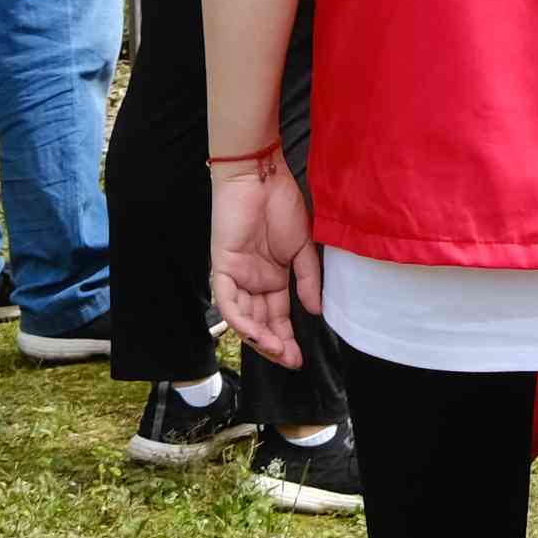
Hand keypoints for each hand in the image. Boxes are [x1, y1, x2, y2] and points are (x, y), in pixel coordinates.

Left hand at [208, 164, 320, 368]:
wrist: (261, 177)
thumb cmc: (282, 205)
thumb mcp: (303, 247)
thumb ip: (308, 279)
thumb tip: (316, 310)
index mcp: (272, 279)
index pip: (278, 317)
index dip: (287, 338)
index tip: (300, 357)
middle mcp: (253, 283)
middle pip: (261, 323)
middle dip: (274, 345)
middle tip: (290, 360)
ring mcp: (236, 277)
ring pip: (243, 318)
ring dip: (259, 338)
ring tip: (277, 350)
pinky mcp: (222, 268)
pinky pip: (228, 302)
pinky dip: (240, 319)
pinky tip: (255, 332)